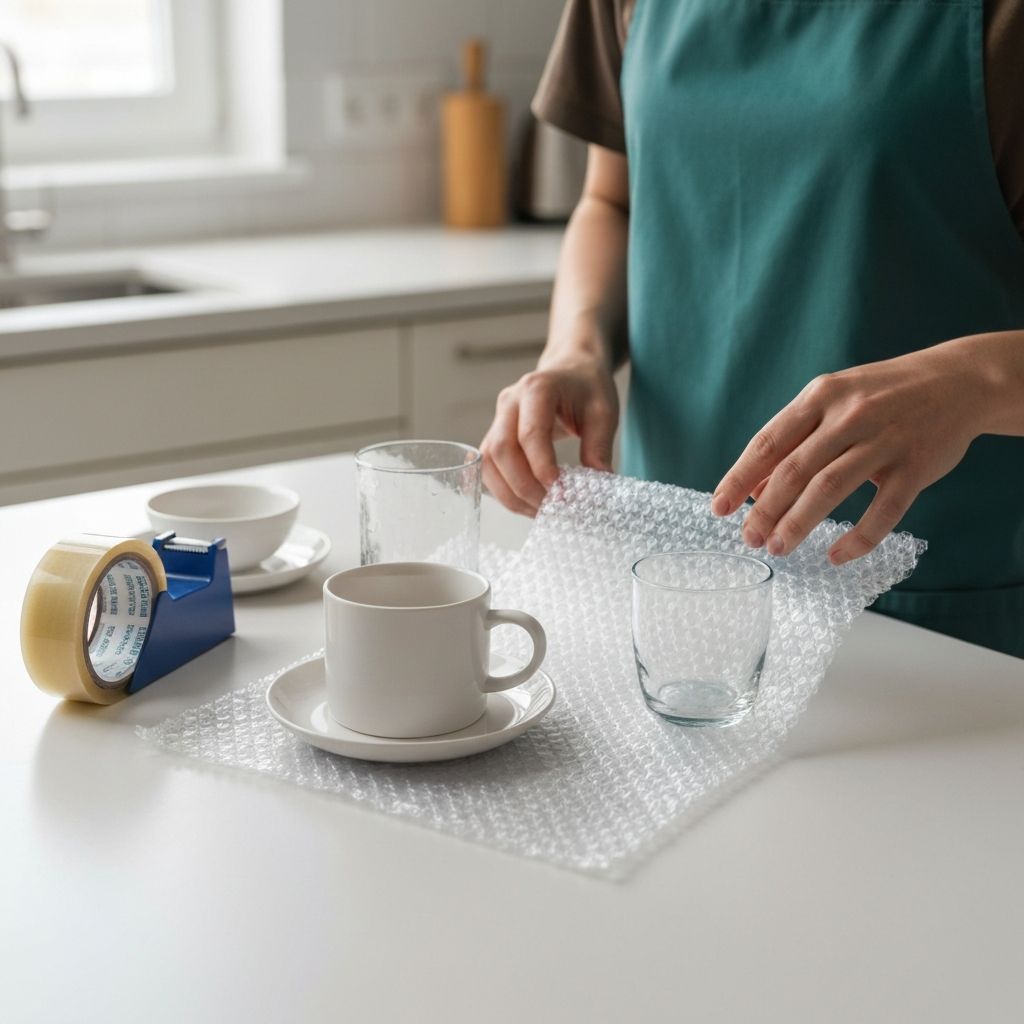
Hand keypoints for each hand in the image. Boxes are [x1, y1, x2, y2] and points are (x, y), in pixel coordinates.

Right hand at [481, 357, 618, 514]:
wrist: (571, 368)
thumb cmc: (588, 387)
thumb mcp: (603, 412)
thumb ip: (599, 447)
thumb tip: (596, 487)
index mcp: (537, 388)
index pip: (531, 434)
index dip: (542, 468)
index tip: (562, 493)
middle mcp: (509, 401)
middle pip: (501, 451)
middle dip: (524, 487)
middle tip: (553, 507)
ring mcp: (498, 418)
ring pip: (488, 463)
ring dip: (511, 494)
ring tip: (541, 511)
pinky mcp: (495, 435)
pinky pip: (489, 468)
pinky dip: (505, 491)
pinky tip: (529, 503)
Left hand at [710, 341, 988, 563]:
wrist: (960, 380)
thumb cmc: (882, 396)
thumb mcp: (832, 404)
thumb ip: (793, 442)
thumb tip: (752, 489)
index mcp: (820, 396)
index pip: (768, 442)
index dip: (740, 478)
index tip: (719, 508)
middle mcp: (849, 415)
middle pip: (794, 469)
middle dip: (765, 509)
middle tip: (749, 538)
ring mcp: (884, 439)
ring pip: (830, 488)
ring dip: (798, 523)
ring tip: (778, 547)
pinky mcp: (916, 465)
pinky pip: (883, 510)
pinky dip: (858, 538)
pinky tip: (837, 556)